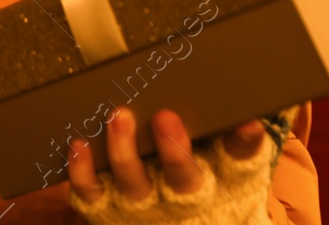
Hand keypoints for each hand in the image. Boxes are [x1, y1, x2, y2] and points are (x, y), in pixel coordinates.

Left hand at [67, 107, 266, 201]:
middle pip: (182, 177)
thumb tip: (250, 115)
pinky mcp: (105, 206)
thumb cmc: (205, 181)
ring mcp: (141, 204)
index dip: (243, 142)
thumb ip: (239, 139)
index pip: (237, 160)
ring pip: (132, 181)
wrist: (182, 223)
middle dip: (174, 150)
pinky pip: (91, 191)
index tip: (245, 122)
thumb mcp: (232, 166)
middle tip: (166, 116)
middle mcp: (181, 197)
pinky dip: (82, 170)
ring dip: (124, 150)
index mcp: (221, 180)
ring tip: (119, 116)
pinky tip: (78, 144)